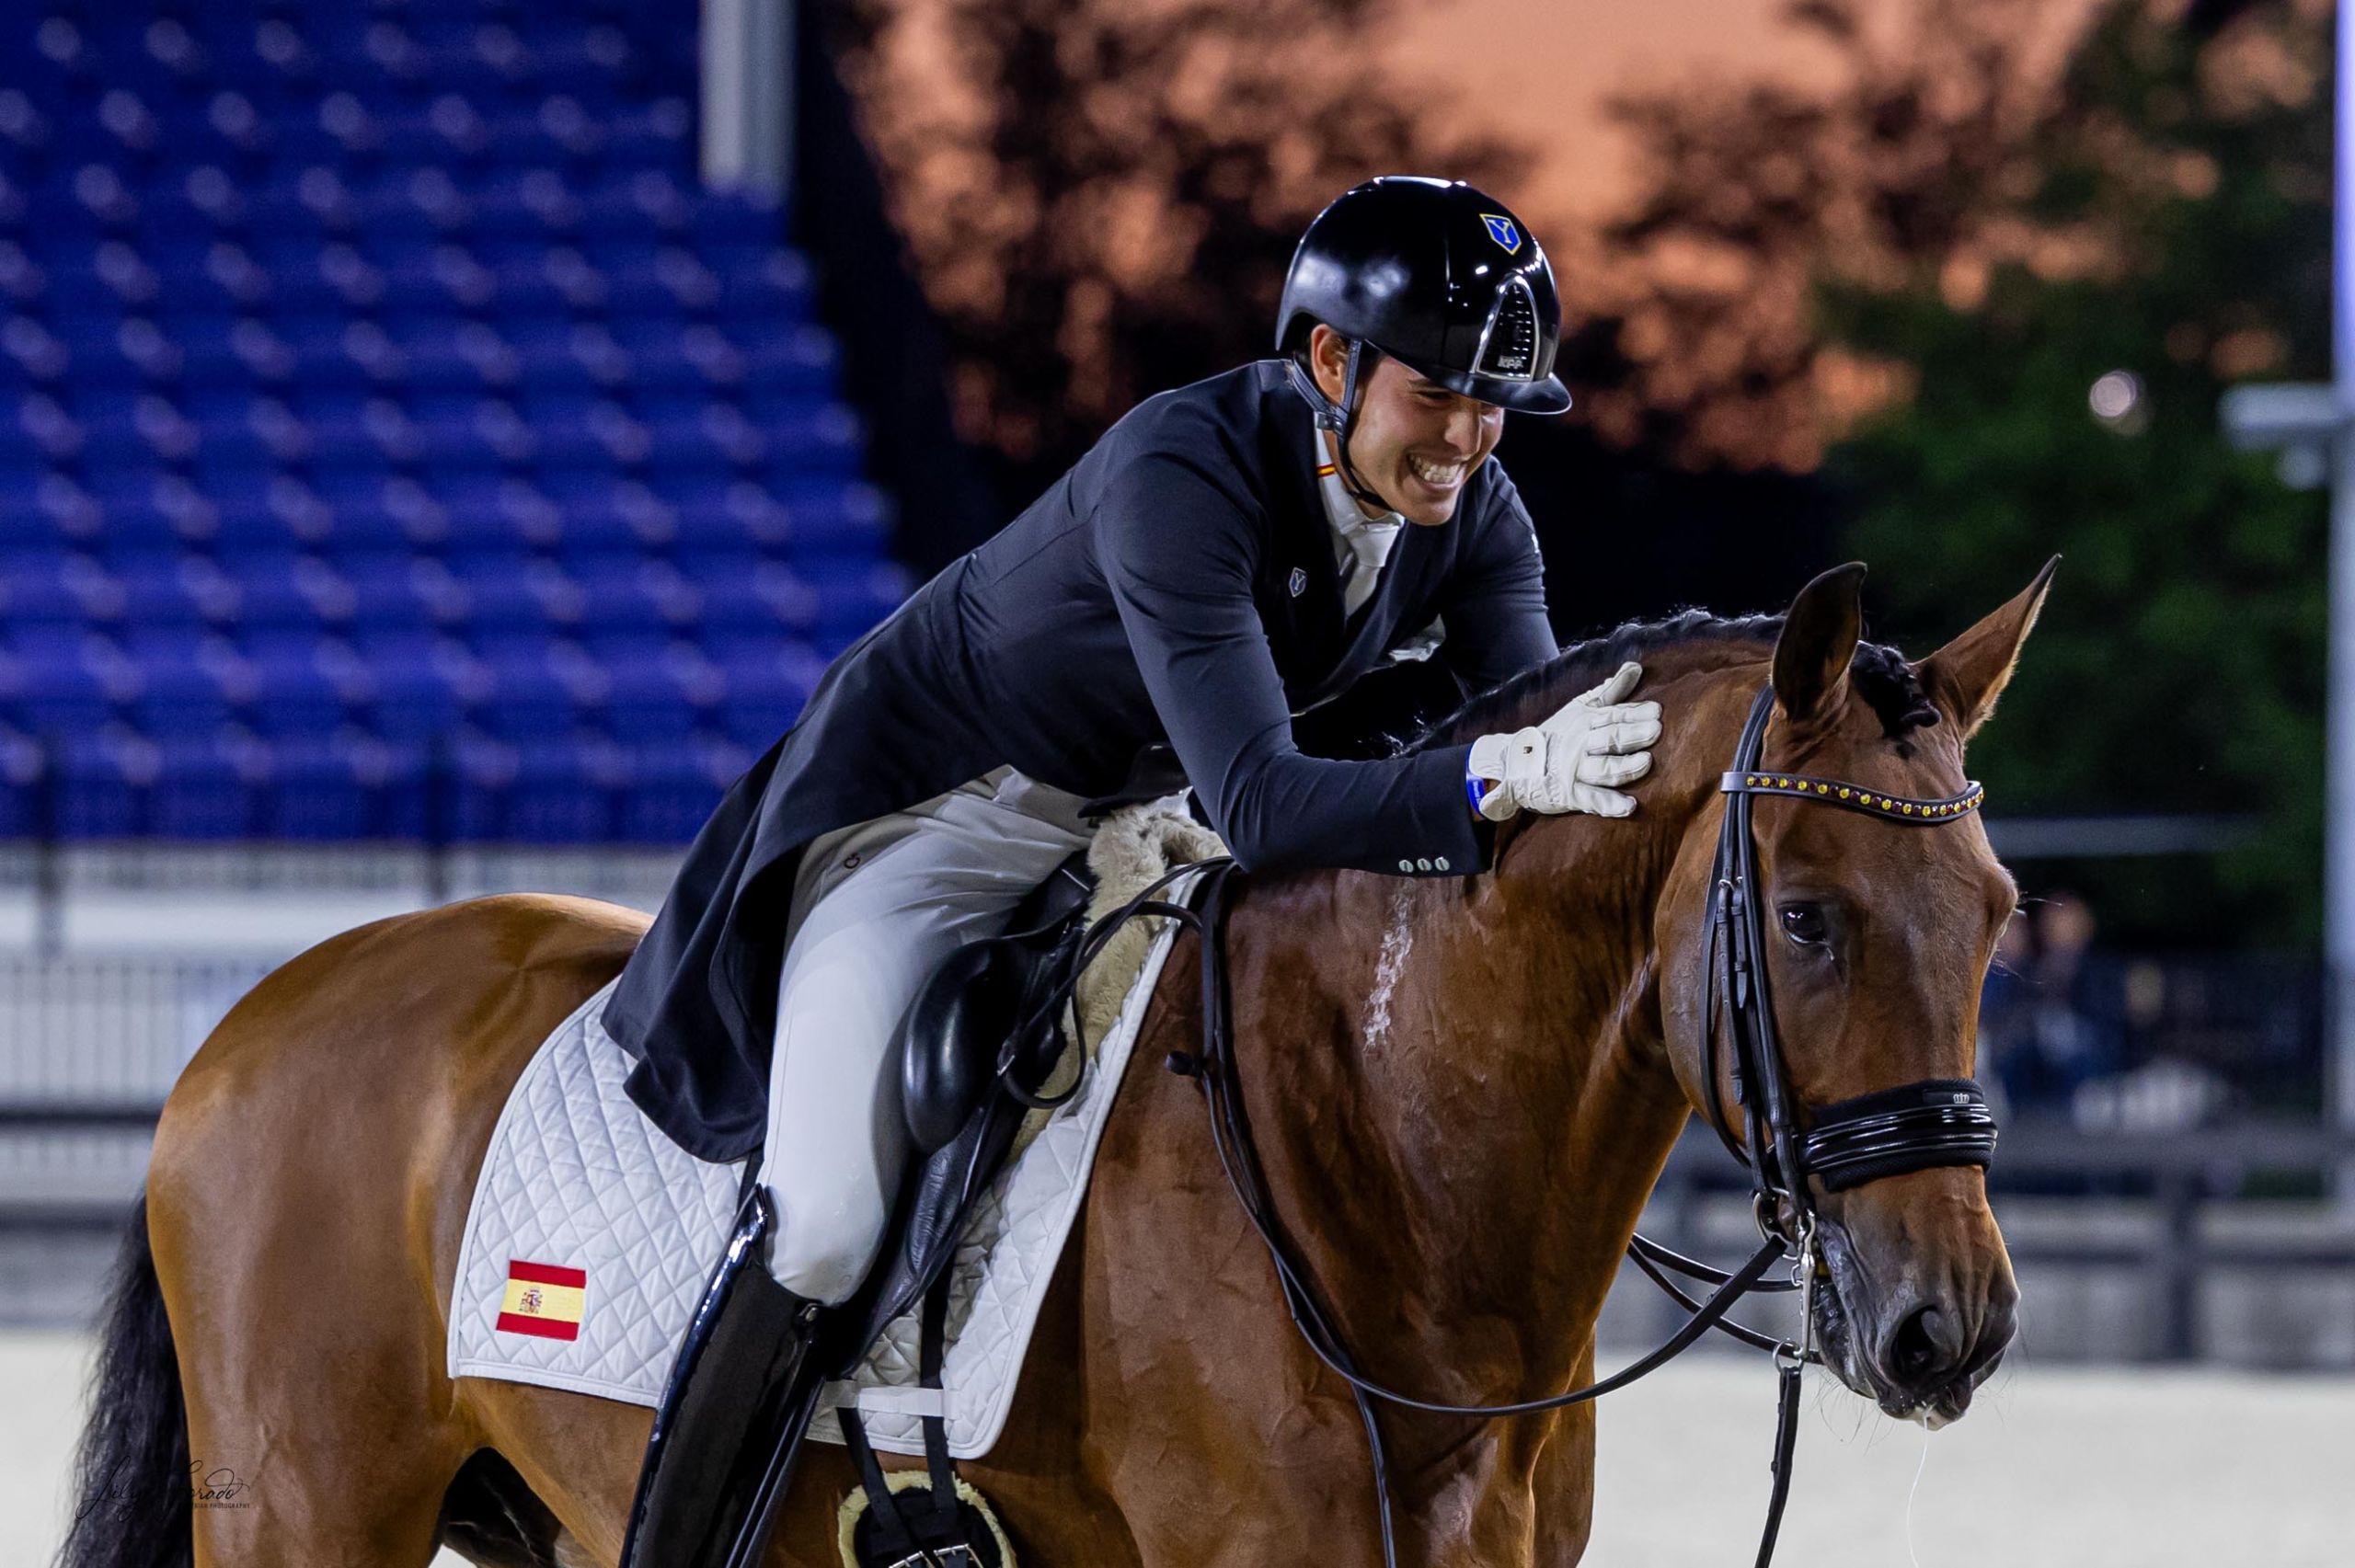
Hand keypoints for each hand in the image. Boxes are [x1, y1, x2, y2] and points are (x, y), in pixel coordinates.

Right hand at [1467, 661, 1661, 820]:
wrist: (1514, 762)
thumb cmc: (1556, 734)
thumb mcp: (1579, 708)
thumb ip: (1610, 691)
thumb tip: (1635, 667)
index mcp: (1586, 722)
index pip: (1614, 715)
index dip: (1635, 713)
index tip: (1657, 711)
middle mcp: (1582, 744)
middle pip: (1610, 738)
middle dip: (1633, 734)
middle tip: (1656, 730)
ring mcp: (1575, 769)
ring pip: (1604, 768)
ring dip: (1625, 767)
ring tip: (1646, 762)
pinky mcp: (1570, 794)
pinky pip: (1592, 799)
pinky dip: (1610, 804)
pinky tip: (1630, 806)